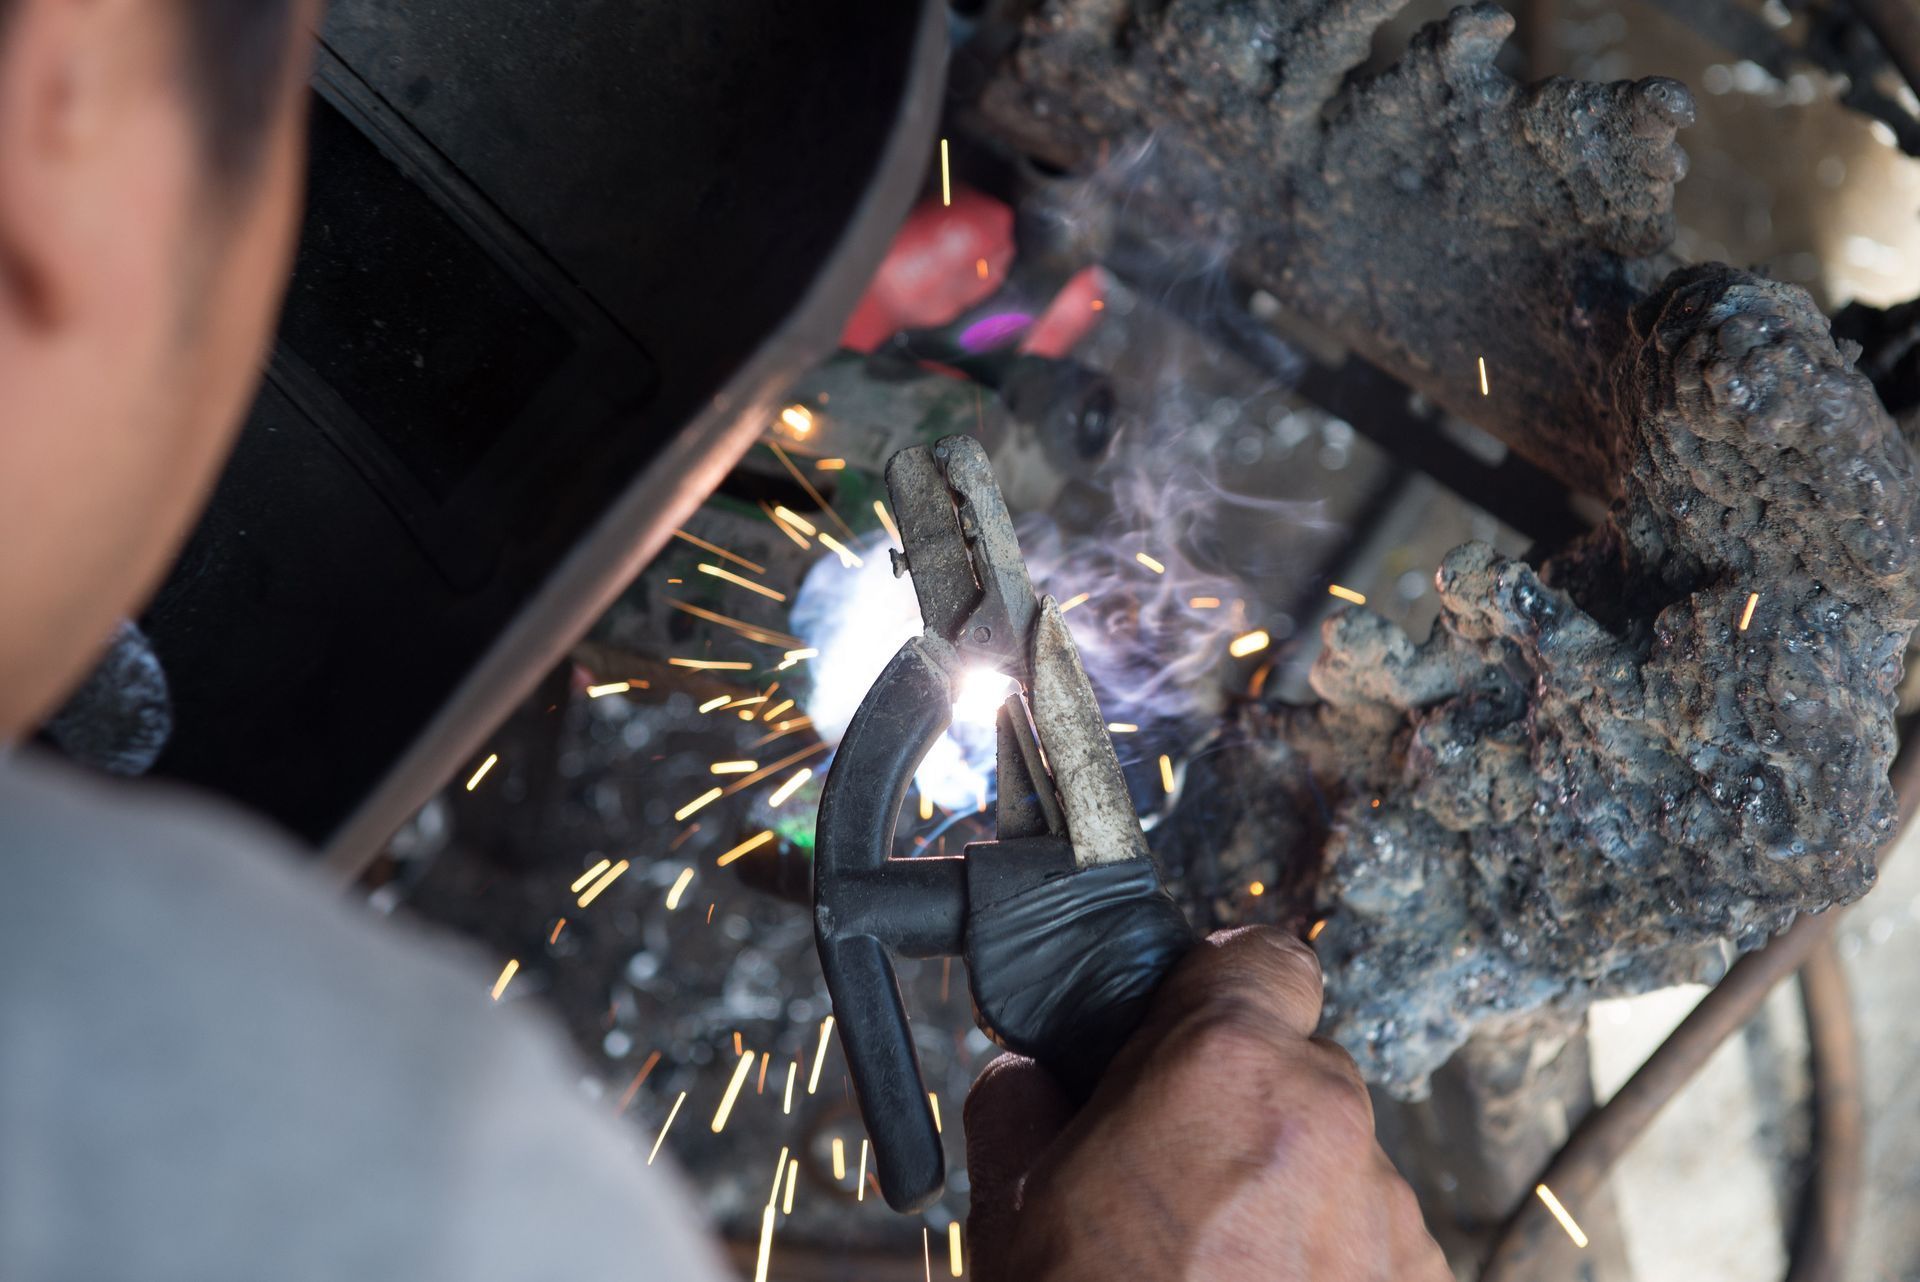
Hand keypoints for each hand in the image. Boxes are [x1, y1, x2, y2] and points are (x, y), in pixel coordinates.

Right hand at [964, 927, 1450, 1281]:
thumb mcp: (1013, 1204)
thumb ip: (1023, 1103)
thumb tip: (1029, 1077)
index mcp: (1228, 1068)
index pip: (1265, 957)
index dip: (1221, 986)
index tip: (1191, 1018)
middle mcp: (1329, 1123)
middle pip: (1300, 1068)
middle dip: (1243, 1104)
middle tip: (1174, 1169)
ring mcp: (1387, 1216)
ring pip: (1339, 1162)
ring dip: (1288, 1190)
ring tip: (1214, 1266)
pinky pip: (1373, 1243)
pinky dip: (1326, 1263)